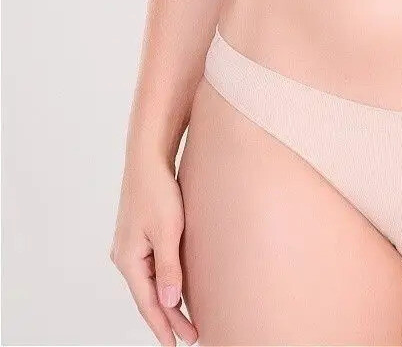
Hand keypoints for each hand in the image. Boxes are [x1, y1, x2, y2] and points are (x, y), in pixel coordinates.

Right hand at [109, 151, 197, 345]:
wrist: (148, 159)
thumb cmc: (158, 191)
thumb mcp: (168, 231)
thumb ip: (169, 268)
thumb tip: (169, 302)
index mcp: (128, 260)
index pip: (148, 303)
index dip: (163, 326)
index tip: (178, 344)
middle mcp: (125, 257)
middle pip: (148, 296)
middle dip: (169, 318)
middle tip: (191, 336)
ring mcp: (130, 246)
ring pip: (150, 282)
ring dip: (167, 301)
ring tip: (186, 319)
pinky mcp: (138, 236)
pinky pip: (151, 268)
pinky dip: (164, 282)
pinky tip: (176, 289)